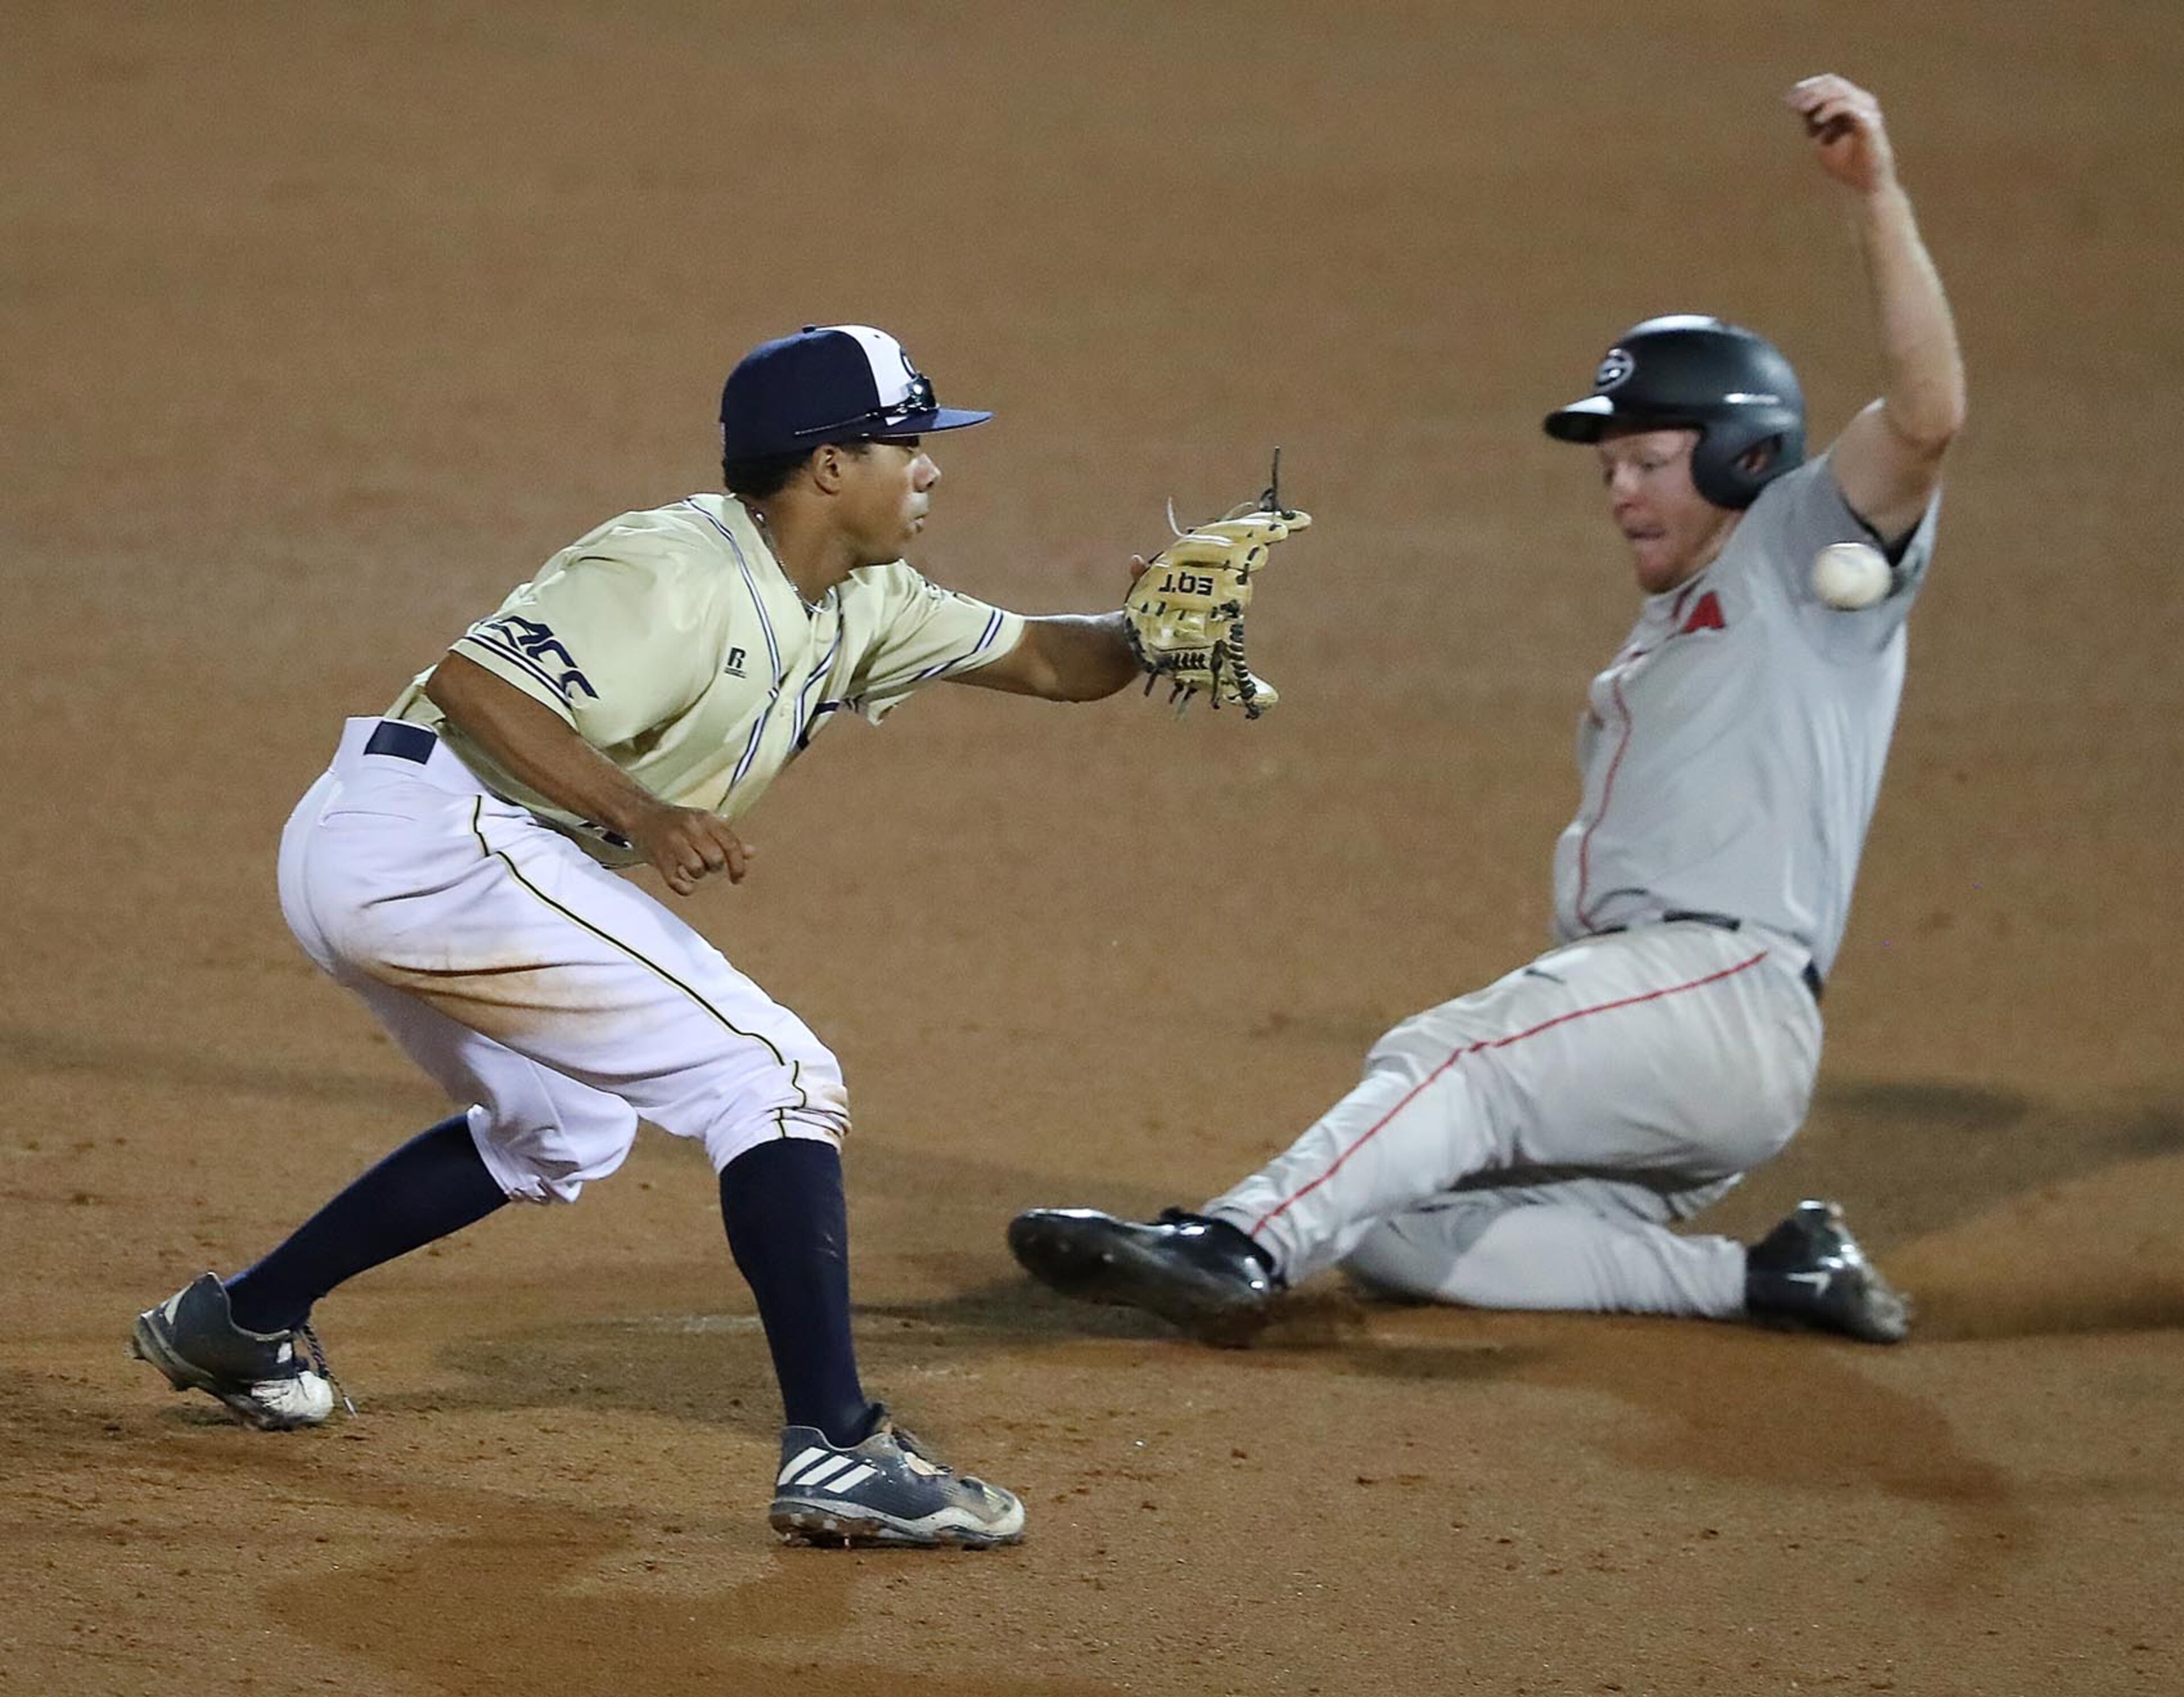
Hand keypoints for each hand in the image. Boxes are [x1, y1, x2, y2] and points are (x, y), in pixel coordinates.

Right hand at [625, 801, 752, 895]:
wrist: (641, 815)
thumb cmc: (677, 822)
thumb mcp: (704, 823)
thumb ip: (727, 838)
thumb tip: (752, 853)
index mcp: (705, 819)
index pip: (731, 843)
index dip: (738, 864)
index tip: (738, 878)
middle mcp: (690, 828)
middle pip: (716, 858)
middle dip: (716, 868)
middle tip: (709, 867)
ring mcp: (673, 843)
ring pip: (697, 869)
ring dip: (699, 875)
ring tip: (693, 869)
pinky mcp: (658, 858)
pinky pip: (676, 881)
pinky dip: (684, 887)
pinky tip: (685, 883)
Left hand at [1786, 74, 1896, 194]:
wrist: (1865, 184)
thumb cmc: (1845, 164)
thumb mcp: (1821, 137)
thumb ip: (1810, 120)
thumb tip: (1794, 102)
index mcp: (1850, 104)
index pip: (1829, 84)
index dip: (1808, 87)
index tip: (1788, 98)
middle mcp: (1861, 102)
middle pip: (1833, 83)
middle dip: (1810, 91)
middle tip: (1792, 103)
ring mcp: (1866, 110)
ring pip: (1840, 91)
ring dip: (1818, 98)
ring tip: (1802, 109)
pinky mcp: (1869, 121)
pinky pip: (1848, 106)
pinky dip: (1830, 109)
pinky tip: (1817, 120)